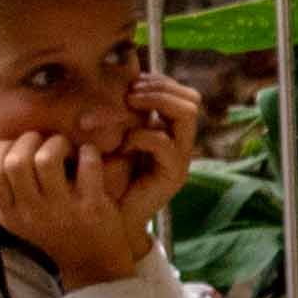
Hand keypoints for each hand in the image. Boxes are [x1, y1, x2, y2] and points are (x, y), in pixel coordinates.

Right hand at [0, 128, 164, 291]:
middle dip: (29, 140)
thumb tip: (1, 148)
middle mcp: (31, 214)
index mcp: (9, 215)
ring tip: (65, 148)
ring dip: (56, 143)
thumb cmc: (54, 231)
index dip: (2, 150)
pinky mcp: (92, 209)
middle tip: (43, 143)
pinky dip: (89, 152)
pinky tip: (88, 155)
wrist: (92, 265)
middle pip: (15, 162)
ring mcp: (61, 212)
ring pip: (46, 160)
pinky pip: (88, 165)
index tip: (18, 147)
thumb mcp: (20, 219)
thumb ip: (7, 192)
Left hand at [105, 76, 206, 235]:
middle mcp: (181, 142)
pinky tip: (122, 144)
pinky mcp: (173, 175)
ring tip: (130, 105)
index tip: (130, 84)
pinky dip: (140, 135)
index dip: (158, 80)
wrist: (110, 217)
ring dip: (156, 102)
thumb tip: (116, 81)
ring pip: (187, 113)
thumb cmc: (106, 176)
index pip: (181, 92)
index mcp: (170, 130)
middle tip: (130, 94)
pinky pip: (164, 142)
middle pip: (191, 98)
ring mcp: (181, 158)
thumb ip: (121, 113)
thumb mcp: (113, 135)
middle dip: (158, 88)